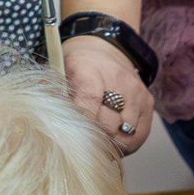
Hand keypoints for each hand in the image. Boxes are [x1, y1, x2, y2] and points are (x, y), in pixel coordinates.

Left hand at [62, 32, 151, 157]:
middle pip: (109, 125)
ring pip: (125, 135)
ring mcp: (136, 92)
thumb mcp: (58, 74)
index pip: (89, 104)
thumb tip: (45, 122)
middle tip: (84, 143)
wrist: (104, 50)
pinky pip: (139, 136)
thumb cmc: (76, 67)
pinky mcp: (148, 102)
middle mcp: (118, 80)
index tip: (75, 138)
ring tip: (99, 141)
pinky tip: (113, 139)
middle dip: (95, 139)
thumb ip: (52, 96)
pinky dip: (125, 144)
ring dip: (111, 144)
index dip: (83, 126)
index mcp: (89, 69)